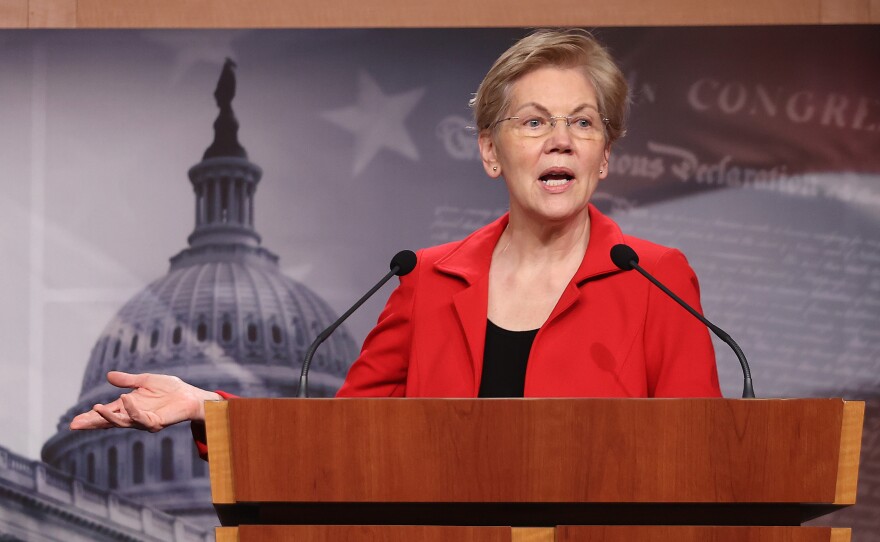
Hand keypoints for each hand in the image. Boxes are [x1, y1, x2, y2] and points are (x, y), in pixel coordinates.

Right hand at [69, 371, 220, 431]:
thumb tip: (108, 376)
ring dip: (108, 416)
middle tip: (75, 425)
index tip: (74, 421)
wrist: (190, 395)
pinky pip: (140, 417)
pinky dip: (131, 408)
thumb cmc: (170, 390)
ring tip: (95, 409)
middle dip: (92, 423)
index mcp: (129, 406)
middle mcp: (133, 416)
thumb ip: (127, 380)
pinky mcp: (155, 421)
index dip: (91, 417)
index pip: (106, 413)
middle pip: (109, 422)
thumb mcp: (145, 381)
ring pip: (121, 422)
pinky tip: (124, 399)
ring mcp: (143, 420)